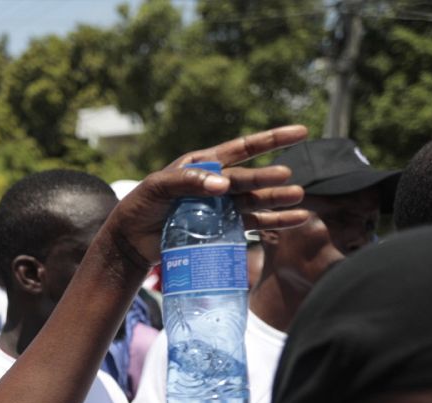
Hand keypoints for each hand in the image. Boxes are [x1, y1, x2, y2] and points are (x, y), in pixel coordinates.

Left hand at [107, 125, 312, 270]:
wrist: (130, 241)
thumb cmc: (140, 207)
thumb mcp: (157, 187)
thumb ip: (188, 182)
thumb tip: (224, 185)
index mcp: (203, 165)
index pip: (242, 149)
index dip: (271, 140)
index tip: (300, 132)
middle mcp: (216, 184)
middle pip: (249, 178)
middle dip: (269, 178)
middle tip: (289, 178)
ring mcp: (221, 207)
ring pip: (254, 201)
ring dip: (276, 200)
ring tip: (298, 200)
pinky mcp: (222, 230)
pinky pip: (251, 224)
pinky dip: (273, 222)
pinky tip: (296, 219)